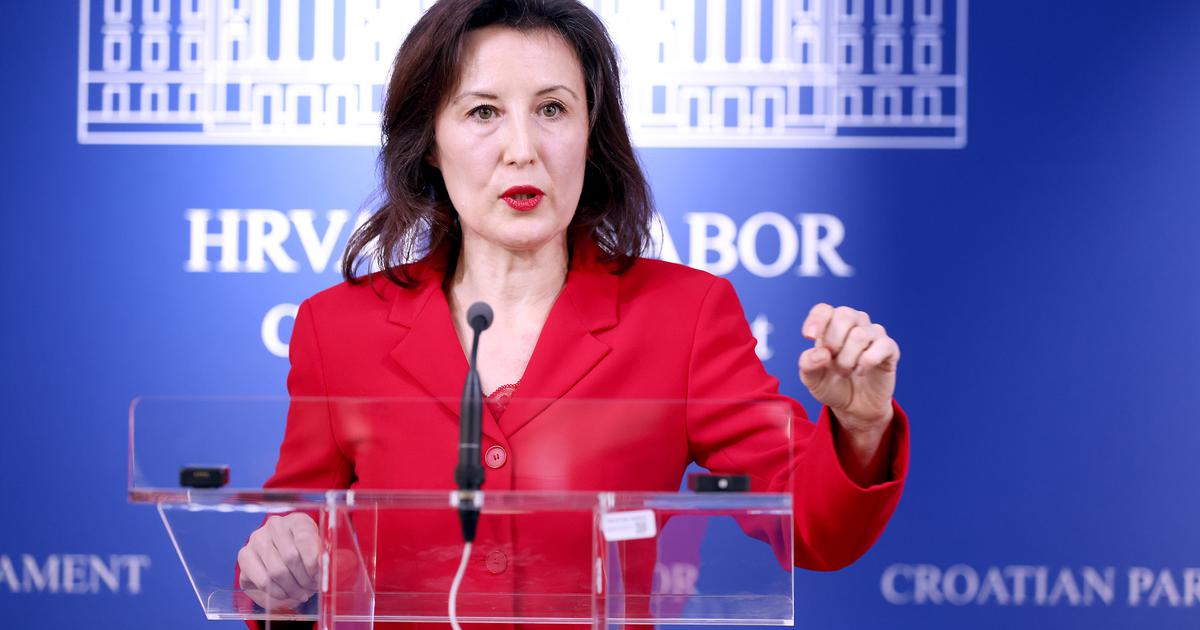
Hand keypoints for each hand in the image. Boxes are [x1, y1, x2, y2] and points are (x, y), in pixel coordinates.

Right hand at [237, 513, 321, 610]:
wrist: (279, 557)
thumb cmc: (303, 554)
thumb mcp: (317, 552)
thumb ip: (321, 559)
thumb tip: (322, 574)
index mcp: (297, 520)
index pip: (305, 538)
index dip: (313, 562)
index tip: (318, 577)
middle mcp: (275, 525)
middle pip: (290, 557)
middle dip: (303, 579)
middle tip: (310, 590)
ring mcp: (257, 539)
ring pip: (276, 571)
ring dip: (291, 588)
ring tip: (300, 594)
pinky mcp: (244, 555)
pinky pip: (262, 580)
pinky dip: (277, 592)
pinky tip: (285, 594)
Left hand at [799, 304, 899, 433]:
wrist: (854, 407)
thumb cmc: (832, 385)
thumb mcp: (811, 379)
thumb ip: (808, 364)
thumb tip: (821, 353)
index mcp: (831, 324)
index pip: (824, 310)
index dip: (816, 320)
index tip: (809, 337)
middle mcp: (854, 323)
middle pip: (844, 315)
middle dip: (833, 342)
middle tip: (831, 363)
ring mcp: (873, 334)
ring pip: (860, 334)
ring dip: (847, 359)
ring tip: (845, 372)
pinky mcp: (890, 349)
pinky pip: (882, 345)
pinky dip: (867, 361)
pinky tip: (861, 371)